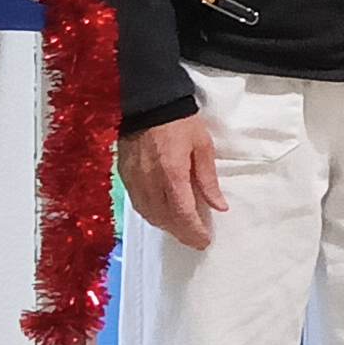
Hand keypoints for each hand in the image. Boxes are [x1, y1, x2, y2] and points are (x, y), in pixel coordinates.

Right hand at [118, 115, 226, 249]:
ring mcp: (134, 179)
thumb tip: (219, 207)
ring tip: (182, 230)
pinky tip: (162, 215)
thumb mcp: (203, 146)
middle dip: (182, 233)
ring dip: (166, 227)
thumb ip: (208, 180)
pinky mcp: (124, 176)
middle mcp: (150, 181)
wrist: (147, 103)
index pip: (183, 213)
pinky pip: (138, 204)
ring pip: (149, 214)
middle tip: (197, 240)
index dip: (194, 231)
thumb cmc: (180, 122)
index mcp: (172, 173)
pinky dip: (151, 214)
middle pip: (165, 219)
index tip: (205, 241)